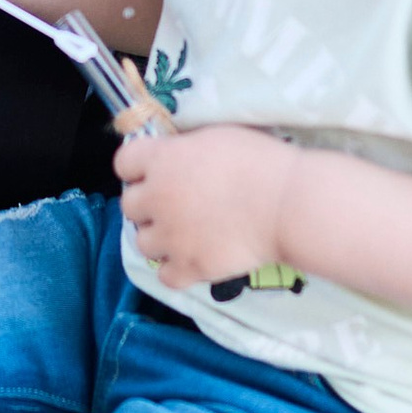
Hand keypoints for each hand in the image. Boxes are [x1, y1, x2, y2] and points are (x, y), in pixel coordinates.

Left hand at [116, 121, 298, 291]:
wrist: (287, 204)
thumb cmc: (259, 161)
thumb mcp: (214, 137)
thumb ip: (183, 149)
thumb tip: (173, 158)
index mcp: (162, 160)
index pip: (124, 163)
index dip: (138, 168)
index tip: (154, 172)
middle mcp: (157, 198)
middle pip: (130, 206)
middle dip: (149, 206)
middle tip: (175, 205)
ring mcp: (171, 236)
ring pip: (143, 244)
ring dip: (160, 239)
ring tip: (186, 235)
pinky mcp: (190, 267)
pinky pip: (165, 276)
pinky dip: (176, 270)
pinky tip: (193, 259)